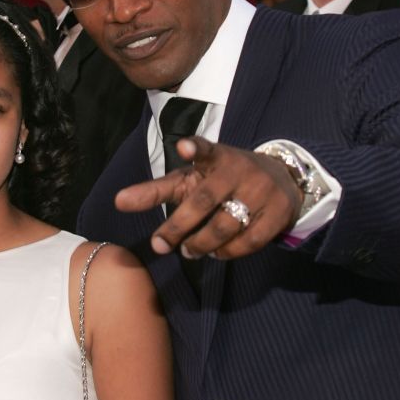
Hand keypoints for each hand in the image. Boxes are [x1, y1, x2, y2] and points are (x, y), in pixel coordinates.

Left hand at [115, 137, 302, 259]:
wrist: (282, 179)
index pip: (206, 149)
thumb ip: (155, 191)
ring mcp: (261, 191)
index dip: (195, 148)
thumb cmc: (222, 180)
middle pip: (204, 201)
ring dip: (201, 244)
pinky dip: (228, 252)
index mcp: (217, 157)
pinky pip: (249, 242)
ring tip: (189, 251)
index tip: (183, 146)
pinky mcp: (278, 213)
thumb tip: (118, 202)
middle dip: (178, 227)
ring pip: (226, 226)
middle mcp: (239, 170)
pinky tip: (217, 252)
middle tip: (161, 245)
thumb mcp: (190, 179)